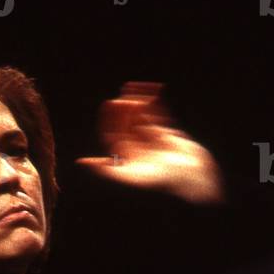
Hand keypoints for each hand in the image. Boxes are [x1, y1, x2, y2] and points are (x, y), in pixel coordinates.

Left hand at [76, 82, 225, 204]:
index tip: (110, 103)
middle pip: (126, 124)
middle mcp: (139, 151)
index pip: (112, 134)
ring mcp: (155, 143)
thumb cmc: (160, 186)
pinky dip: (158, 103)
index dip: (110, 119)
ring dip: (139, 101)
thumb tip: (80, 162)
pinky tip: (156, 90)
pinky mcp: (171, 137)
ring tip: (138, 87)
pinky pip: (161, 116)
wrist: (194, 186)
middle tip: (127, 95)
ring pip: (143, 118)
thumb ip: (105, 170)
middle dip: (125, 108)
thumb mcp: (129, 180)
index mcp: (126, 161)